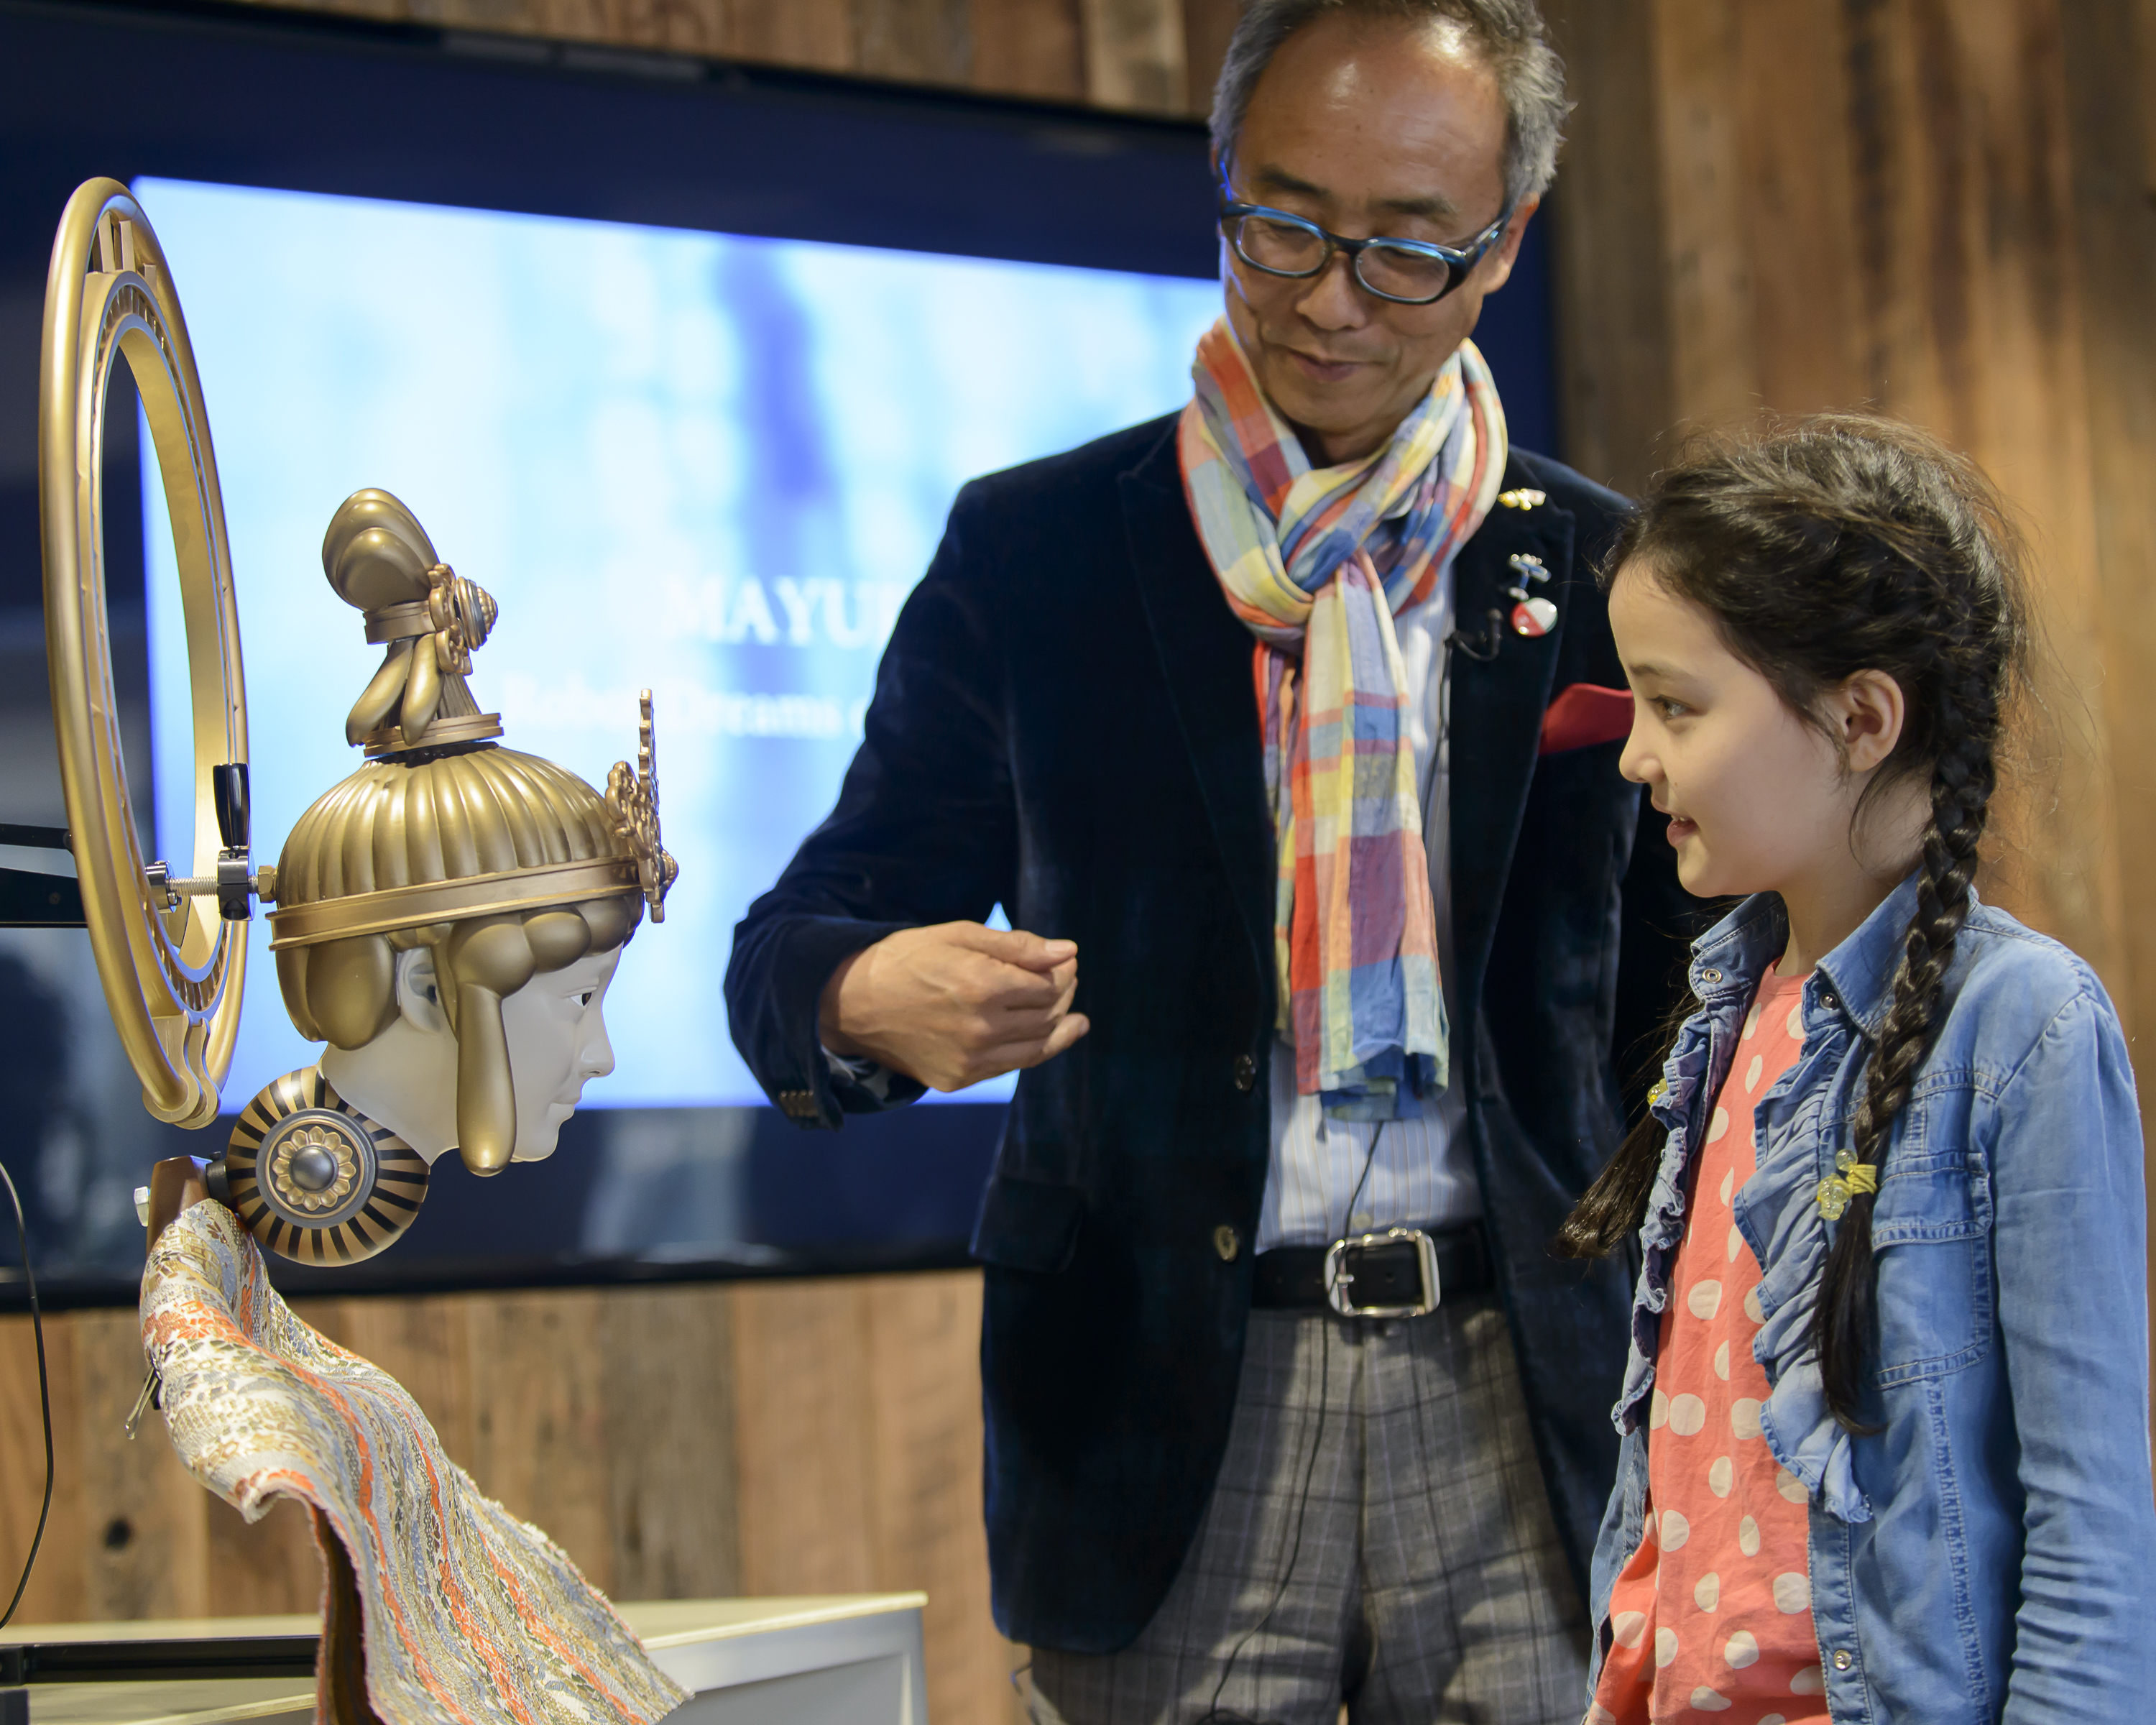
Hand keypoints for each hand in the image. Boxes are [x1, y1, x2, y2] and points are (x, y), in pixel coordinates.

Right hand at [818, 921, 1090, 1092]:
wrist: (852, 1003)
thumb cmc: (907, 959)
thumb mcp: (959, 935)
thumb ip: (1017, 946)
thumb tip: (1068, 952)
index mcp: (981, 985)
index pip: (1049, 983)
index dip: (1064, 971)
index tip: (1064, 961)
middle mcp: (980, 1028)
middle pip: (1048, 1014)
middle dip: (1064, 994)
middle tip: (1065, 980)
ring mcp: (969, 1059)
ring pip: (1038, 1044)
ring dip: (1059, 1025)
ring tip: (1071, 1013)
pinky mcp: (959, 1079)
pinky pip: (1013, 1065)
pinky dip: (1037, 1049)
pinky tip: (1050, 1036)